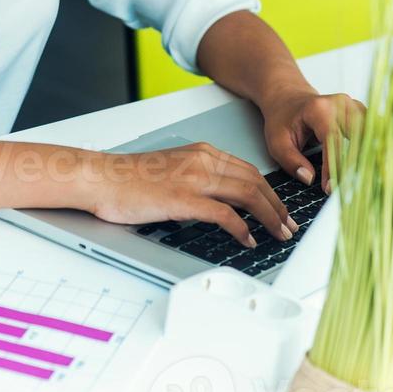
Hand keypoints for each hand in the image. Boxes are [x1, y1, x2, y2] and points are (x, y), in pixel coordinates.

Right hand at [81, 142, 299, 248]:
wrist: (104, 178)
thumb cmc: (132, 178)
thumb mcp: (173, 169)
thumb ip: (199, 179)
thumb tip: (222, 203)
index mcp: (201, 152)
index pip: (248, 170)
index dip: (270, 192)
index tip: (281, 209)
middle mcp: (202, 160)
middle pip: (254, 181)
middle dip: (277, 206)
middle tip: (288, 225)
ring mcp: (194, 178)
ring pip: (247, 195)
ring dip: (268, 217)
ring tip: (278, 233)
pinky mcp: (183, 198)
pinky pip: (224, 214)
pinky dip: (242, 228)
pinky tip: (248, 239)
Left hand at [261, 91, 366, 193]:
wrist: (288, 99)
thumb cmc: (282, 119)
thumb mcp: (276, 142)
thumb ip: (291, 161)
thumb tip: (310, 178)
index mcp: (319, 109)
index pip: (333, 140)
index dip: (333, 166)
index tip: (329, 188)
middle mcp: (340, 104)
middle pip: (358, 136)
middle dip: (356, 164)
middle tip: (351, 189)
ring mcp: (352, 106)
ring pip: (369, 134)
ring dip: (368, 157)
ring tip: (364, 181)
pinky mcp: (359, 112)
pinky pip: (372, 132)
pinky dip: (372, 149)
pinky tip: (370, 166)